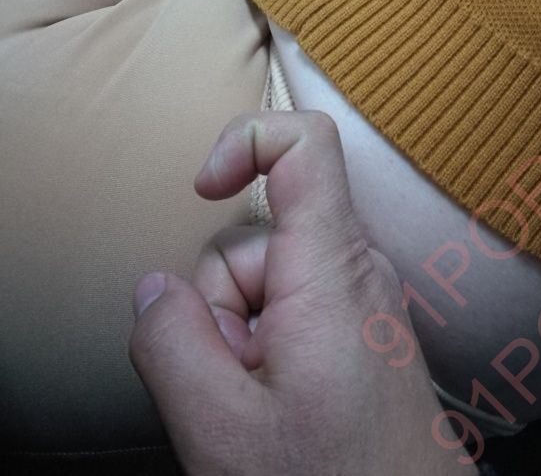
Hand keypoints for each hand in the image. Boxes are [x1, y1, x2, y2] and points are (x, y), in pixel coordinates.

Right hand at [129, 111, 476, 474]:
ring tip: (264, 404)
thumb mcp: (223, 429)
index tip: (200, 185)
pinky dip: (264, 348)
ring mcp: (357, 297)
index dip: (244, 138)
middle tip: (240, 385)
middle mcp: (354, 269)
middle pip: (253, 236)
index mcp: (332, 270)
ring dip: (240, 337)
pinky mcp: (355, 325)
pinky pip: (287, 308)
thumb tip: (155, 288)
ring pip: (262, 280)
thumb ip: (169, 344)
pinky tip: (278, 403)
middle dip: (220, 305)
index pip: (306, 144)